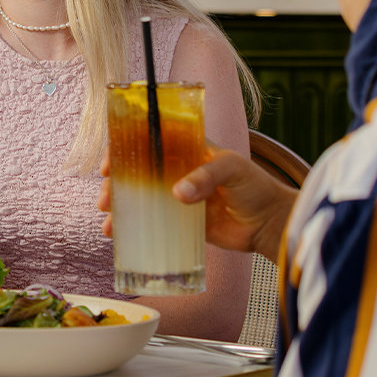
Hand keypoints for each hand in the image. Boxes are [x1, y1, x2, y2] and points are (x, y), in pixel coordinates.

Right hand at [98, 144, 294, 262]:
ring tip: (109, 222)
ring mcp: (176, 197)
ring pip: (138, 198)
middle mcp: (176, 171)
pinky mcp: (180, 222)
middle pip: (135, 172)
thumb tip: (177, 194)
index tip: (110, 164)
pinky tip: (118, 235)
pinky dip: (132, 228)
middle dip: (114, 184)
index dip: (124, 148)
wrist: (270, 224)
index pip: (148, 141)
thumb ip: (207, 176)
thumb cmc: (257, 188)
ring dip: (119, 207)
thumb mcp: (234, 170)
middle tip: (106, 198)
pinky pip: (150, 222)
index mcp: (187, 150)